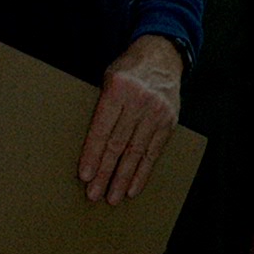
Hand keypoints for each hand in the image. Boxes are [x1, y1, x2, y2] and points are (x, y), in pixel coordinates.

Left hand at [78, 34, 183, 204]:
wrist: (162, 56)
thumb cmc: (128, 70)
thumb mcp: (109, 78)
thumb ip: (102, 107)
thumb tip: (87, 145)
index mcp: (119, 88)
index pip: (103, 128)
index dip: (92, 154)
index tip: (85, 175)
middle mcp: (139, 100)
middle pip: (118, 144)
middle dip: (105, 172)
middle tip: (94, 193)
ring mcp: (157, 112)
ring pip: (137, 152)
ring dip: (123, 178)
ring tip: (112, 197)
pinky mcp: (169, 121)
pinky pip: (154, 152)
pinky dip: (143, 172)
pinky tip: (133, 188)